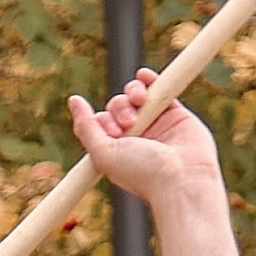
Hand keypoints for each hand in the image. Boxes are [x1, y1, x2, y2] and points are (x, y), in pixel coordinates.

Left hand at [67, 66, 224, 210]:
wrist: (182, 178)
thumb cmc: (143, 173)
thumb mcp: (103, 154)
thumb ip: (86, 127)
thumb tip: (74, 100)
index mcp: (117, 150)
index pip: (101, 121)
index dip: (103, 120)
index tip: (113, 133)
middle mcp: (136, 137)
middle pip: (117, 105)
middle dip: (119, 108)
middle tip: (128, 124)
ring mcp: (156, 124)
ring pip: (135, 95)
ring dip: (132, 92)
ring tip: (139, 100)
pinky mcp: (175, 113)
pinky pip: (159, 87)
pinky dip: (148, 78)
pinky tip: (144, 76)